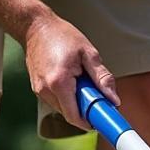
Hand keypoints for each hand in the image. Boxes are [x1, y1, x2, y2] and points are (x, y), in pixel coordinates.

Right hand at [23, 14, 118, 129]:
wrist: (35, 27)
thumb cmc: (62, 36)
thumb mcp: (89, 53)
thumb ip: (102, 78)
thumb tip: (114, 100)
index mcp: (59, 83)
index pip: (75, 117)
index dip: (90, 122)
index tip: (102, 119)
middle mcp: (46, 90)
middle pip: (70, 114)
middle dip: (85, 109)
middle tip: (96, 94)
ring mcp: (39, 90)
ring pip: (63, 108)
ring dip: (76, 102)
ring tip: (81, 81)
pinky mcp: (37, 88)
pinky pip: (56, 101)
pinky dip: (67, 96)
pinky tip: (71, 80)